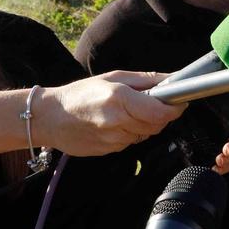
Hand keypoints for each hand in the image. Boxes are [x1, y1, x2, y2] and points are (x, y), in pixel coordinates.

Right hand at [32, 72, 184, 155]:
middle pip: (157, 125)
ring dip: (145, 124)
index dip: (174, 108)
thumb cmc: (80, 94)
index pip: (161, 111)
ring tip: (126, 111)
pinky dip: (131, 132)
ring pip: (146, 134)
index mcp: (120, 99)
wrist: (49, 117)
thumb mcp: (113, 77)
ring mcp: (113, 139)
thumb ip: (146, 80)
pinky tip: (115, 123)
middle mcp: (118, 121)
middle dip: (161, 115)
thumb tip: (174, 79)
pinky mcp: (109, 151)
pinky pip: (131, 142)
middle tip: (152, 103)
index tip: (179, 102)